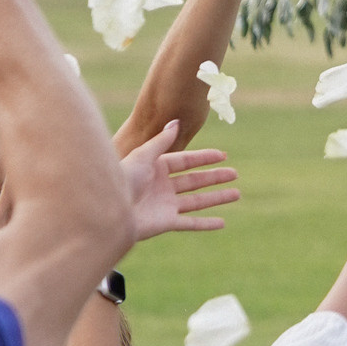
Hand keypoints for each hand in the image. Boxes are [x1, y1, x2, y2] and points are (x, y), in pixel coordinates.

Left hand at [122, 122, 240, 241]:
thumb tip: (176, 122)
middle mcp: (162, 187)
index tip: (223, 155)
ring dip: (217, 197)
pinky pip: (191, 223)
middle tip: (235, 173)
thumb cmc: (122, 180)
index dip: (204, 158)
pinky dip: (206, 223)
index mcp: (155, 169)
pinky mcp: (166, 222)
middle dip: (215, 177)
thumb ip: (161, 141)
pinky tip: (222, 222)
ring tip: (237, 194)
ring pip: (197, 201)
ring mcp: (165, 205)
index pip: (185, 161)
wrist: (109, 210)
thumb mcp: (142, 156)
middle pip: (194, 181)